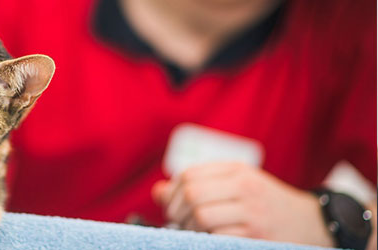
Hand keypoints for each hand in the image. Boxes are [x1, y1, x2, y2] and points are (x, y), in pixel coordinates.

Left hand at [153, 162, 334, 246]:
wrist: (311, 222)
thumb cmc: (265, 204)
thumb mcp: (234, 185)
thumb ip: (197, 185)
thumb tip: (158, 191)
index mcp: (236, 169)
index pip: (188, 175)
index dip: (171, 194)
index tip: (172, 207)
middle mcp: (244, 185)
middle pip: (191, 194)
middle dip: (176, 213)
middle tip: (180, 223)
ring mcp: (251, 210)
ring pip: (200, 215)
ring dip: (190, 228)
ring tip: (196, 231)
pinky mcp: (256, 233)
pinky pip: (216, 236)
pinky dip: (206, 239)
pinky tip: (211, 239)